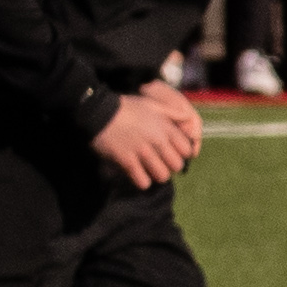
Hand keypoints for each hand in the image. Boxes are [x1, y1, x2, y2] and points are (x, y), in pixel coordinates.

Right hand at [90, 80, 205, 189]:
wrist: (98, 111)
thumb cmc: (126, 107)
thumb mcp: (152, 104)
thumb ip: (171, 112)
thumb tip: (187, 118)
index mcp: (165, 127)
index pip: (186, 150)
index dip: (181, 154)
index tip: (172, 154)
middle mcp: (157, 140)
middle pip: (176, 166)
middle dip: (170, 166)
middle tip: (160, 163)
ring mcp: (142, 151)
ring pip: (162, 176)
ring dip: (156, 176)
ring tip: (149, 170)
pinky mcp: (127, 160)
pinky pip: (143, 181)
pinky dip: (141, 182)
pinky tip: (137, 175)